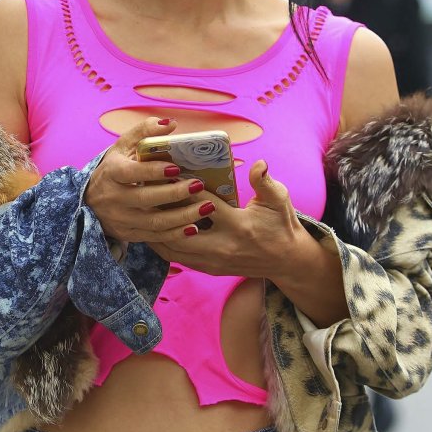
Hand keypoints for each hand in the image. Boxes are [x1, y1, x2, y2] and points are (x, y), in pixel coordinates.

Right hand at [84, 117, 218, 242]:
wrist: (89, 202)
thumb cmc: (113, 169)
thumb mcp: (122, 147)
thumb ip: (144, 132)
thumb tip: (171, 124)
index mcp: (112, 173)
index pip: (132, 173)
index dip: (153, 171)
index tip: (176, 168)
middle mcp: (114, 198)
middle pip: (146, 199)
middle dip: (174, 194)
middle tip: (198, 185)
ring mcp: (121, 219)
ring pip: (154, 221)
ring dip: (182, 216)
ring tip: (206, 207)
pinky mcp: (129, 234)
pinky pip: (155, 237)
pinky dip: (176, 234)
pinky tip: (195, 227)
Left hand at [146, 159, 304, 278]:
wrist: (287, 261)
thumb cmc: (281, 226)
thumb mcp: (280, 200)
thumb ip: (265, 182)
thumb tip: (259, 163)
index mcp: (238, 226)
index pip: (203, 204)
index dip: (184, 187)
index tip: (168, 171)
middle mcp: (222, 246)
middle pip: (179, 231)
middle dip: (162, 211)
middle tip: (147, 191)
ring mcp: (214, 261)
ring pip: (173, 249)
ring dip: (157, 230)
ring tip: (144, 209)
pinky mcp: (210, 269)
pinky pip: (178, 258)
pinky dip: (163, 243)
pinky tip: (154, 228)